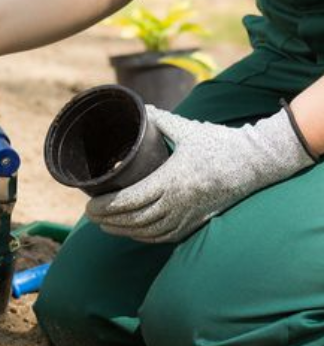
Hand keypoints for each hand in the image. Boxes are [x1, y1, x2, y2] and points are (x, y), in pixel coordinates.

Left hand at [86, 106, 314, 242]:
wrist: (256, 163)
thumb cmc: (221, 143)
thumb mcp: (188, 129)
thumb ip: (161, 120)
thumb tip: (141, 108)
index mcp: (173, 179)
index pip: (131, 199)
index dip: (107, 206)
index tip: (90, 205)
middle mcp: (179, 201)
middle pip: (135, 219)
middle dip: (109, 220)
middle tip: (90, 214)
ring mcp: (189, 215)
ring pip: (148, 231)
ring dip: (123, 231)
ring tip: (104, 225)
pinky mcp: (197, 221)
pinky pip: (166, 236)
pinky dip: (145, 237)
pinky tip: (132, 232)